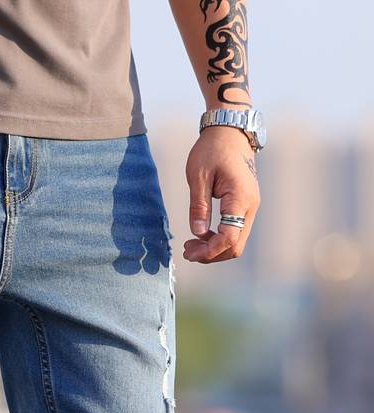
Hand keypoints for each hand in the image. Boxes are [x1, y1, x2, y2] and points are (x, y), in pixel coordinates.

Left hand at [183, 125, 260, 263]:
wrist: (229, 131)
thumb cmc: (212, 149)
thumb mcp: (198, 176)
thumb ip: (198, 206)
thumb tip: (198, 233)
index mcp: (240, 199)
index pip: (229, 238)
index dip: (209, 251)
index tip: (189, 252)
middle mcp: (251, 206)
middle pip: (235, 246)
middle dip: (211, 254)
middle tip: (187, 251)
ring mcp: (251, 206)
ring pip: (237, 241)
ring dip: (215, 248)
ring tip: (191, 245)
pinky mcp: (246, 205)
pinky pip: (236, 231)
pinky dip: (220, 239)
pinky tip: (202, 236)